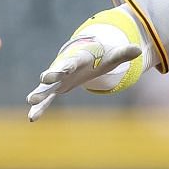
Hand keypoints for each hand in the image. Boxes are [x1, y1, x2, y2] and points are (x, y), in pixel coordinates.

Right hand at [26, 24, 142, 121]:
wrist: (84, 56)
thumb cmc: (99, 57)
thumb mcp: (112, 57)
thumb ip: (123, 54)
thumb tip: (138, 50)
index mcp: (78, 59)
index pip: (74, 61)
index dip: (69, 64)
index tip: (65, 67)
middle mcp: (64, 68)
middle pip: (57, 71)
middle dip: (51, 75)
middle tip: (44, 79)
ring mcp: (58, 79)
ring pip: (47, 87)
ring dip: (39, 93)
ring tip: (30, 100)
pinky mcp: (55, 89)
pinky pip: (46, 99)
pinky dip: (40, 107)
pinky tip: (32, 118)